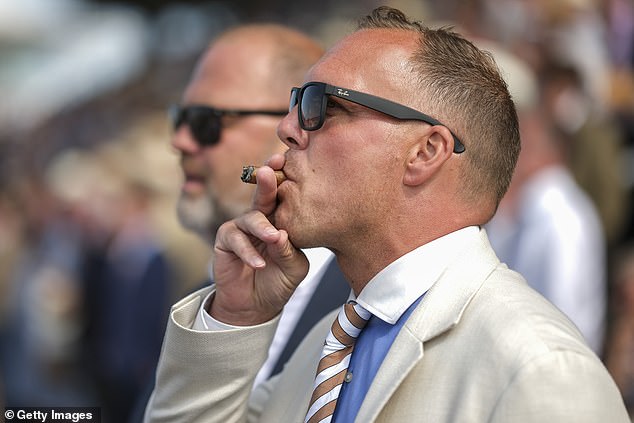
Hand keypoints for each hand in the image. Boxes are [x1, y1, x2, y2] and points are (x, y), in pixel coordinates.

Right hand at [210, 154, 308, 324]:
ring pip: (251, 218)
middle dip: (267, 181)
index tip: (290, 163)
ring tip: (273, 238)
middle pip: (264, 195)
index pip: (285, 197)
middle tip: (270, 171)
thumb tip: (281, 234)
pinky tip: (258, 264)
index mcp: (282, 219)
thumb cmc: (278, 282)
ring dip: (262, 227)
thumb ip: (289, 251)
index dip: (287, 180)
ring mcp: (242, 227)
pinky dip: (248, 252)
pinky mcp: (226, 240)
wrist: (256, 306)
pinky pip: (235, 239)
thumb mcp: (294, 268)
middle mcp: (262, 218)